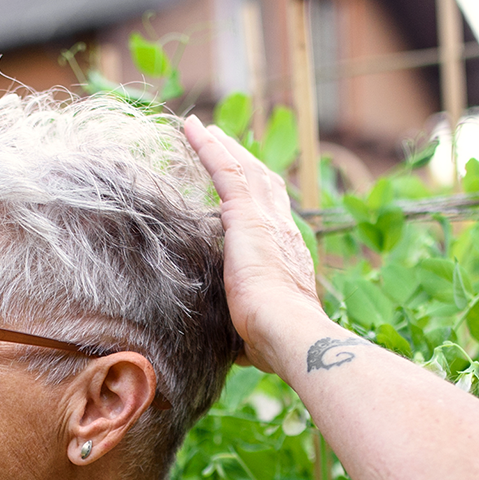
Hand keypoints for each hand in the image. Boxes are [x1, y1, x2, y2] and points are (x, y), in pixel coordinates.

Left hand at [181, 114, 325, 374]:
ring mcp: (267, 219)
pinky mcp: (246, 216)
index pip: (273, 217)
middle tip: (224, 144)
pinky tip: (191, 129)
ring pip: (244, 170)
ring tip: (205, 130)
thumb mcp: (256, 330)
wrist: (287, 331)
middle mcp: (283, 230)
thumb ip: (246, 329)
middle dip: (244, 162)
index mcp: (287, 255)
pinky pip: (225, 170)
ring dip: (224, 147)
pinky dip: (208, 146)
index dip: (259, 199)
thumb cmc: (272, 342)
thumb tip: (235, 350)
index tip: (244, 191)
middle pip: (263, 184)